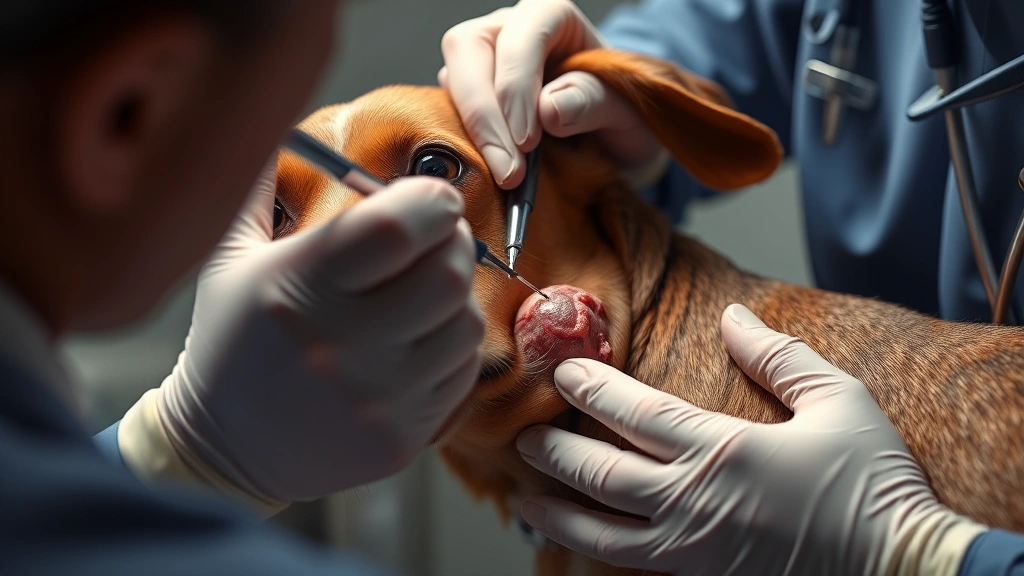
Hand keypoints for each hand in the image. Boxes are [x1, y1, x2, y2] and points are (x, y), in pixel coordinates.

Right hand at [117, 157, 483, 513]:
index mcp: (296, 289)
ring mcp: (375, 399)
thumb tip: (273, 123)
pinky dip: (451, 348)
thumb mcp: (228, 260)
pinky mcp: (401, 437)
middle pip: (448, 272)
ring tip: (419, 297)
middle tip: (433, 241)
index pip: (398, 227)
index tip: (429, 199)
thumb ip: (255, 189)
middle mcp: (340, 346)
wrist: (225, 450)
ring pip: (466, 323)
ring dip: (454, 299)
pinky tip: (416, 343)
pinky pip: (462, 373)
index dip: (430, 201)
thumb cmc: (232, 343)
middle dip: (451, 242)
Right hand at [439, 0, 663, 187]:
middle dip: (484, 112)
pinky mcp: (467, 95)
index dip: (517, 86)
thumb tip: (548, 109)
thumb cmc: (622, 113)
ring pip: (452, 77)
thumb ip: (593, 101)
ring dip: (470, 129)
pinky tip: (488, 169)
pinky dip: (464, 141)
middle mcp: (509, 30)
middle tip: (507, 169)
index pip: (521, 36)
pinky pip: (447, 109)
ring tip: (502, 174)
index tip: (527, 140)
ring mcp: (483, 61)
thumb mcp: (625, 110)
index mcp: (552, 17)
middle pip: (469, 48)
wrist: (613, 138)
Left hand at [515, 304, 985, 574]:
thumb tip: (733, 318)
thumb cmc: (873, 482)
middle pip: (602, 474)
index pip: (636, 413)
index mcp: (725, 450)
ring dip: (559, 514)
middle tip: (524, 435)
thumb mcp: (838, 400)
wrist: (901, 566)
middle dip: (555, 452)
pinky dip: (598, 552)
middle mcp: (697, 501)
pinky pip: (636, 566)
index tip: (562, 371)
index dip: (592, 388)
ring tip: (527, 498)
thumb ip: (778, 356)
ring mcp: (696, 548)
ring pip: (605, 534)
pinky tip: (584, 540)